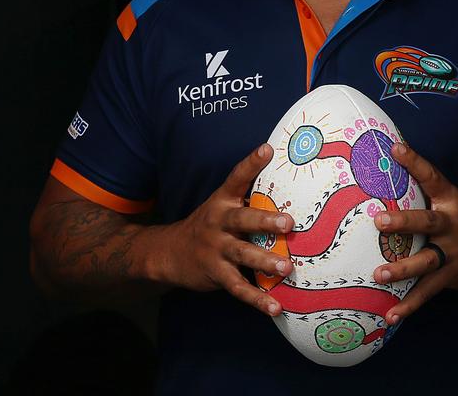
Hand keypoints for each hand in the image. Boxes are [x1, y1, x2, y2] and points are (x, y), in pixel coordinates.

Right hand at [162, 144, 294, 315]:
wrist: (169, 252)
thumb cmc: (209, 227)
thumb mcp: (221, 207)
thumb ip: (247, 199)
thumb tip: (285, 190)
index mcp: (222, 201)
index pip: (237, 178)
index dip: (252, 163)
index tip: (267, 150)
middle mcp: (219, 222)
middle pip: (243, 219)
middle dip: (265, 220)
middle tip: (288, 223)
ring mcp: (216, 249)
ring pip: (242, 254)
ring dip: (265, 260)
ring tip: (286, 268)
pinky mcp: (215, 273)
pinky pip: (238, 287)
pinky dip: (257, 298)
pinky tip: (274, 306)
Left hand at [371, 142, 457, 324]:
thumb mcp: (451, 201)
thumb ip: (424, 191)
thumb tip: (387, 162)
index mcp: (451, 201)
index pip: (433, 177)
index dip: (415, 162)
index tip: (395, 149)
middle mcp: (453, 225)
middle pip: (428, 222)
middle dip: (404, 222)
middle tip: (379, 220)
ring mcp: (453, 253)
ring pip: (427, 261)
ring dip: (402, 268)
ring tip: (378, 274)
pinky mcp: (451, 276)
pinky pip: (428, 291)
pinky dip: (409, 304)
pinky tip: (390, 314)